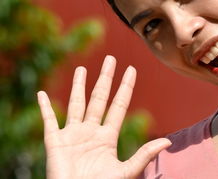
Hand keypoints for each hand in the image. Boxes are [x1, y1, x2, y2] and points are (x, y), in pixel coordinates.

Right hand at [37, 55, 170, 178]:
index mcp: (108, 136)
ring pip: (76, 104)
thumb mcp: (126, 171)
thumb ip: (144, 155)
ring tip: (82, 68)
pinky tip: (41, 94)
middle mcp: (91, 131)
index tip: (131, 70)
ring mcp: (73, 135)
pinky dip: (44, 108)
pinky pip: (48, 121)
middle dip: (105, 78)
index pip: (119, 105)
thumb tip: (168, 142)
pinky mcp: (55, 142)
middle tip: (111, 58)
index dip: (125, 87)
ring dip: (78, 86)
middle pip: (99, 98)